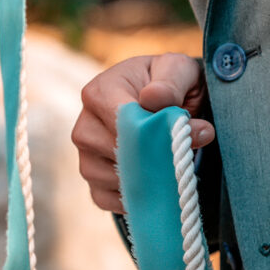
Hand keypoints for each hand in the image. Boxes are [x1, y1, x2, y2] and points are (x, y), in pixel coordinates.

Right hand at [71, 53, 215, 212]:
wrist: (162, 102)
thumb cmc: (169, 83)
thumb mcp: (179, 70)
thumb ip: (172, 81)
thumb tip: (157, 102)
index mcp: (99, 91)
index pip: (120, 121)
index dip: (153, 133)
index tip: (184, 137)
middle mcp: (84, 126)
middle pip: (119, 154)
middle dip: (156, 157)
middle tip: (183, 154)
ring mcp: (85, 157)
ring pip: (116, 179)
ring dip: (150, 177)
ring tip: (170, 161)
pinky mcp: (93, 181)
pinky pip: (112, 200)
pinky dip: (138, 196)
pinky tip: (155, 179)